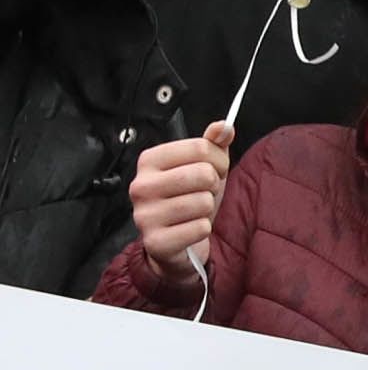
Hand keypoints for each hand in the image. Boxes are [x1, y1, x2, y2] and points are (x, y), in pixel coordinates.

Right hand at [130, 121, 232, 279]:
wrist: (177, 243)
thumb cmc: (189, 200)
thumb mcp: (203, 168)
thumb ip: (213, 145)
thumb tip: (225, 126)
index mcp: (149, 160)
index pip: (201, 148)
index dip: (218, 162)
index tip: (212, 172)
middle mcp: (141, 185)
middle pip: (203, 174)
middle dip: (214, 186)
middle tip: (202, 195)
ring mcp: (145, 214)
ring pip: (203, 202)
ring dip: (208, 210)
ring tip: (194, 212)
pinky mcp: (156, 241)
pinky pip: (200, 228)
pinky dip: (203, 230)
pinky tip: (189, 229)